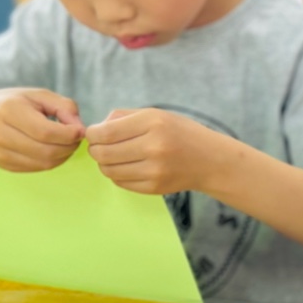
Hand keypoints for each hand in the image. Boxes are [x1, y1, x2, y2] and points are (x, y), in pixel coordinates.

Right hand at [0, 88, 83, 171]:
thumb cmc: (10, 103)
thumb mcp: (36, 95)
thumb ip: (63, 106)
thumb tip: (79, 127)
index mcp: (9, 111)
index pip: (46, 132)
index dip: (69, 134)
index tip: (80, 130)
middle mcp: (1, 134)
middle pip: (47, 151)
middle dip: (69, 146)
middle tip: (76, 138)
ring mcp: (0, 153)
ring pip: (44, 163)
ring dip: (63, 156)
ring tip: (66, 143)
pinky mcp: (3, 165)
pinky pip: (37, 168)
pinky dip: (52, 161)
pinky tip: (53, 149)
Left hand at [86, 108, 232, 194]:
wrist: (210, 160)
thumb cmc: (180, 132)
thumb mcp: (157, 114)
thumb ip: (124, 116)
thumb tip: (97, 128)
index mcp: (153, 123)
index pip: (106, 133)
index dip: (92, 134)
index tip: (93, 134)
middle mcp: (154, 147)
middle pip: (103, 154)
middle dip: (95, 150)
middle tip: (99, 146)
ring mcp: (154, 170)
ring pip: (109, 170)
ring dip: (104, 164)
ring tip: (114, 157)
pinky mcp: (154, 187)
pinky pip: (121, 183)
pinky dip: (117, 174)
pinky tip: (127, 167)